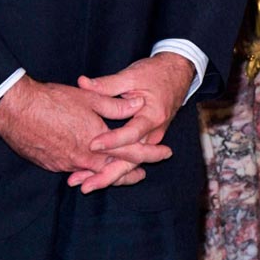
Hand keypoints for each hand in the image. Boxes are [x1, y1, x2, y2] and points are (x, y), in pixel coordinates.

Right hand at [0, 75, 158, 183]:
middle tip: (142, 175)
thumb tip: (138, 103)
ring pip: (92, 173)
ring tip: (115, 174)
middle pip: (114, 171)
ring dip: (106, 173)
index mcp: (98, 142)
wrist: (16, 109)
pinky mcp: (50, 165)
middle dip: (129, 174)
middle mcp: (84, 158)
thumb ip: (117, 105)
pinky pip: (72, 170)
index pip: (132, 152)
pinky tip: (86, 166)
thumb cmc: (52, 100)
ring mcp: (66, 164)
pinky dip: (83, 170)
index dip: (150, 153)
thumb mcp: (90, 99)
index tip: (164, 153)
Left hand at [72, 51, 193, 192]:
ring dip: (108, 176)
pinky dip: (113, 169)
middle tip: (85, 185)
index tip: (92, 145)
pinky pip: (129, 159)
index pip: (132, 133)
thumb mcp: (131, 75)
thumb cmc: (154, 73)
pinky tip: (93, 176)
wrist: (176, 75)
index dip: (112, 141)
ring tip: (84, 185)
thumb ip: (107, 84)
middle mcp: (154, 133)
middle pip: (132, 160)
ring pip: (130, 164)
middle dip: (108, 174)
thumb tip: (82, 83)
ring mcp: (150, 140)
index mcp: (153, 115)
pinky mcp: (144, 142)